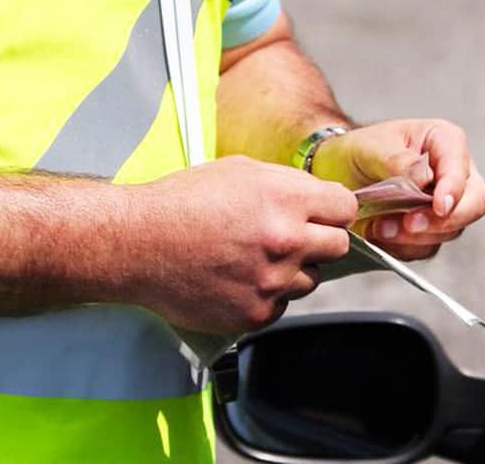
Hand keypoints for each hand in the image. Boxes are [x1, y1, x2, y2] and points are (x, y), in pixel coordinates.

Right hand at [131, 156, 356, 334]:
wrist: (138, 244)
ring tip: (255, 258)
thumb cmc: (181, 202)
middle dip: (320, 239)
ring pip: (312, 280)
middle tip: (291, 236)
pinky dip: (268, 295)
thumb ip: (287, 183)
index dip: (333, 209)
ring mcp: (272, 282)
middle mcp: (286, 242)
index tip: (323, 214)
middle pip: (339, 246)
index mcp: (286, 199)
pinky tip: (239, 278)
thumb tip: (317, 197)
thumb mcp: (239, 169)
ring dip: (294, 270)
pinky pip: (282, 305)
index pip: (346, 208)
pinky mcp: (256, 314)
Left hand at [309, 119, 484, 260]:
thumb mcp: (372, 146)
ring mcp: (443, 206)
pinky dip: (403, 246)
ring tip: (380, 227)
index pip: (461, 168)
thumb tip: (424, 178)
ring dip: (415, 235)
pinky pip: (427, 247)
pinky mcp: (429, 231)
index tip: (438, 206)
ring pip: (451, 231)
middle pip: (473, 204)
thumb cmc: (360, 150)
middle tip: (409, 224)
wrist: (339, 173)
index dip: (454, 189)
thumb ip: (399, 160)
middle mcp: (452, 175)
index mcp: (444, 142)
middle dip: (442, 220)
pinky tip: (380, 233)